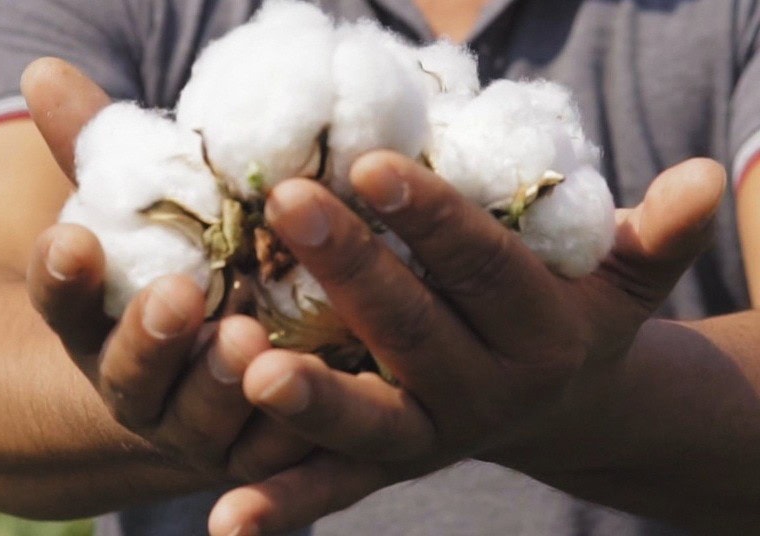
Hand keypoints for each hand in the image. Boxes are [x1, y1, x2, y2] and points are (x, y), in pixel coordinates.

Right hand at [21, 58, 313, 480]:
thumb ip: (101, 159)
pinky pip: (270, 452)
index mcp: (99, 332)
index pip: (65, 308)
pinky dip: (288, 431)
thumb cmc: (169, 279)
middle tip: (182, 295)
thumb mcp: (135, 224)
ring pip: (202, 421)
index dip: (64, 279)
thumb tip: (48, 73)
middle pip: (132, 375)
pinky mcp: (253, 453)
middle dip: (151, 339)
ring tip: (251, 343)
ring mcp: (195, 429)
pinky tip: (323, 391)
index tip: (72, 237)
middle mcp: (139, 388)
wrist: (191, 384)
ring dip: (221, 386)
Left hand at [208, 151, 724, 533]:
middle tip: (291, 206)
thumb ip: (654, 240)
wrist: (555, 404)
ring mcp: (431, 438)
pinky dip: (288, 504)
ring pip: (372, 423)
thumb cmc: (570, 316)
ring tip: (254, 372)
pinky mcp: (386, 467)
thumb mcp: (619, 283)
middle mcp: (484, 393)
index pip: (483, 267)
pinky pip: (338, 489)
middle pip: (414, 331)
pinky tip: (230, 521)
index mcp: (539, 337)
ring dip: (314, 401)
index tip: (373, 164)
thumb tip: (708, 175)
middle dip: (355, 269)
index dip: (435, 217)